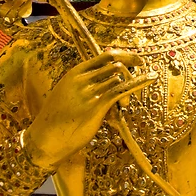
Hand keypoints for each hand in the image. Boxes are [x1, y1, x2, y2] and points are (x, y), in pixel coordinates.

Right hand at [23, 50, 155, 168]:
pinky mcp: (96, 106)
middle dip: (130, 70)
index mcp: (75, 73)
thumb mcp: (67, 95)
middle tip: (140, 78)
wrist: (45, 139)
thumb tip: (108, 84)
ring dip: (129, 88)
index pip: (105, 56)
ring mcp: (89, 92)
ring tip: (123, 106)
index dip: (124, 56)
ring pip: (120, 77)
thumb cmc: (57, 120)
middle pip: (115, 64)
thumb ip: (85, 86)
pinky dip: (138, 83)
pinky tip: (150, 79)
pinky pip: (122, 89)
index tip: (137, 60)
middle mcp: (82, 79)